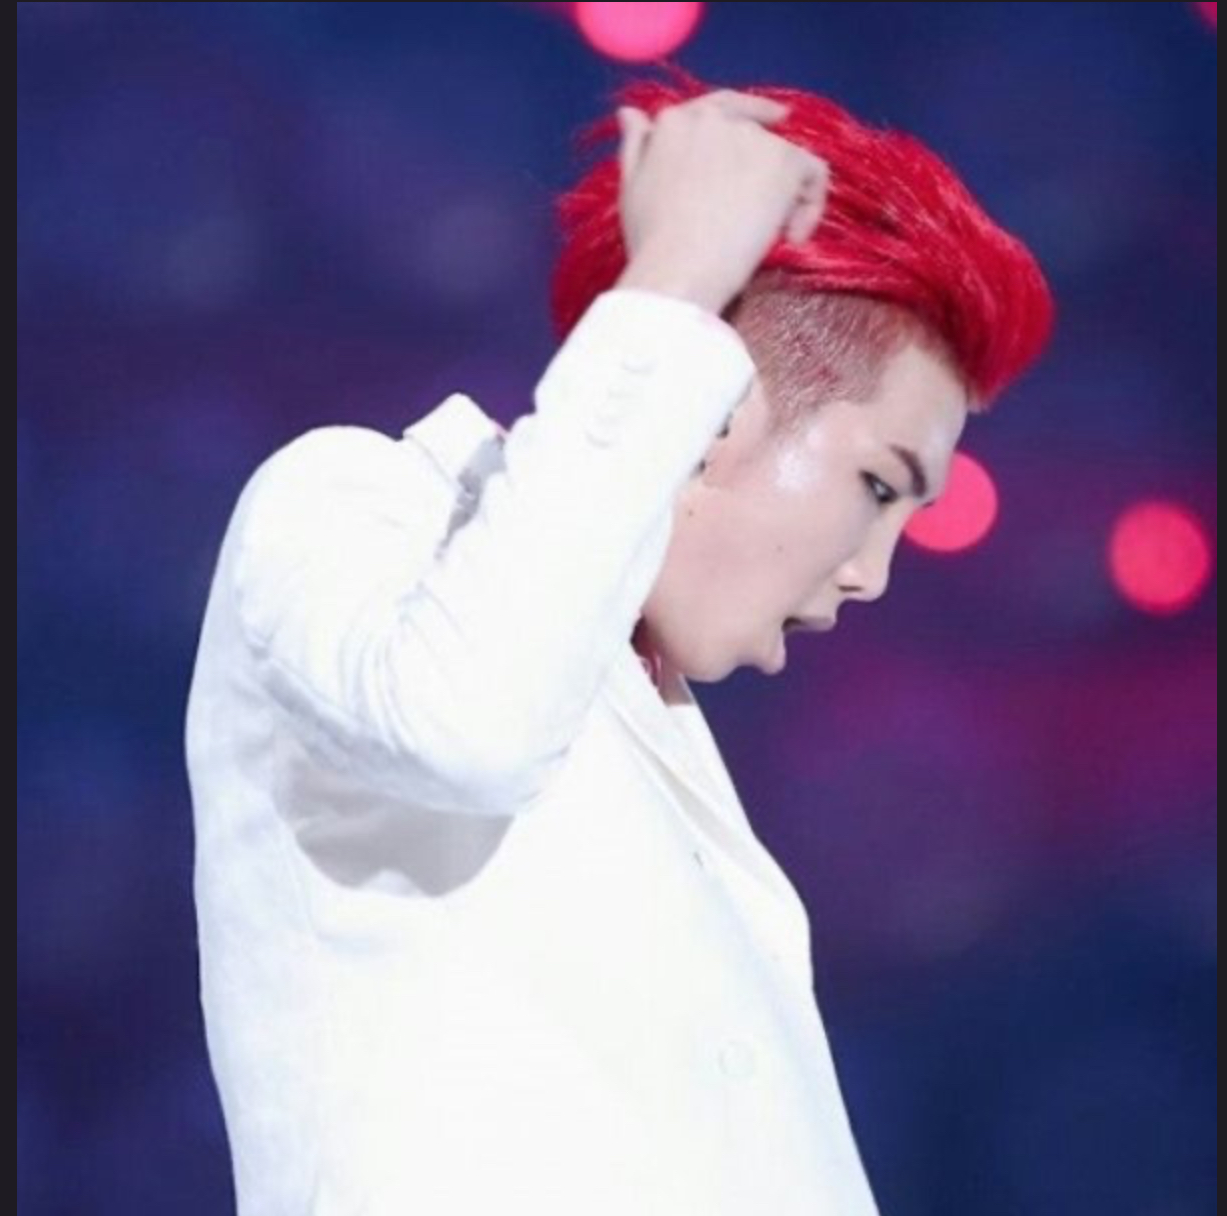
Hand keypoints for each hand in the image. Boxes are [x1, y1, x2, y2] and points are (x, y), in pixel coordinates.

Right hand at [614, 90, 828, 314]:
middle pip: (753, 134)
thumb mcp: (631, 188)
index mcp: (674, 121)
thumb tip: (630, 113)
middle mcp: (714, 118)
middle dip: (757, 172)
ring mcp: (750, 136)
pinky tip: (793, 237)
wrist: (679, 269)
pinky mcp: (782, 160)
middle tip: (756, 217)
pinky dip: (810, 204)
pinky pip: (814, 174)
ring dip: (780, 194)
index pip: (717, 111)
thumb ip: (636, 148)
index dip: (738, 132)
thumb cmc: (650, 241)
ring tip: (767, 237)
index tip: (756, 151)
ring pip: (783, 157)